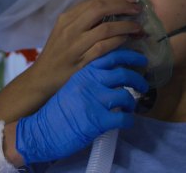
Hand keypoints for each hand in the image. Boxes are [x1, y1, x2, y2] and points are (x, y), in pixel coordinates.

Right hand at [15, 49, 147, 163]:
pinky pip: (123, 118)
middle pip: (124, 73)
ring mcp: (95, 101)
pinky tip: (126, 121)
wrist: (41, 130)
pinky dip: (129, 120)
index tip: (141, 59)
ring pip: (126, 96)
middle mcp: (91, 82)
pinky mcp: (98, 120)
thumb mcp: (72, 85)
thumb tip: (110, 74)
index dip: (130, 56)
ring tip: (132, 106)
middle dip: (138, 79)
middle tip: (143, 84)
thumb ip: (89, 77)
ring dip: (133, 102)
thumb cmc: (56, 109)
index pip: (112, 56)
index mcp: (84, 71)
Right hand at [31, 0, 141, 93]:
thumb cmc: (58, 54)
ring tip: (138, 27)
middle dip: (123, 5)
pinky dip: (118, 41)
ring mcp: (75, 45)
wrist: (42, 78)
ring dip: (125, 25)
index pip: (94, 0)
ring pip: (105, 28)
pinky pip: (104, 48)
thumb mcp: (66, 32)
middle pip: (100, 9)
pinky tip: (127, 40)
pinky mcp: (80, 61)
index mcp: (66, 18)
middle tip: (138, 8)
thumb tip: (111, 8)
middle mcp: (69, 28)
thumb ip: (84, 20)